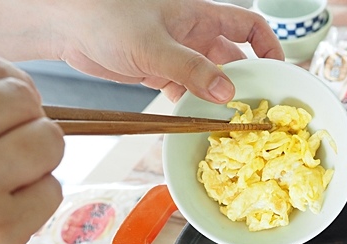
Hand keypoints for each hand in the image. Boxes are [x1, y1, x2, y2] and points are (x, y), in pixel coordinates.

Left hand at [0, 0, 284, 102]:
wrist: (65, 26)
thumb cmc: (107, 18)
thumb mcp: (154, 46)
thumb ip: (192, 70)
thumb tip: (229, 95)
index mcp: (201, 17)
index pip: (249, 28)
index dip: (271, 48)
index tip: (281, 75)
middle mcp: (195, 35)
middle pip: (234, 60)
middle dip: (247, 83)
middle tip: (257, 112)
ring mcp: (178, 55)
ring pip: (211, 79)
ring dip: (219, 99)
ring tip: (229, 123)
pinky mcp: (160, 72)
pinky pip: (188, 91)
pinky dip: (194, 105)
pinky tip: (195, 120)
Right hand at [0, 43, 63, 243]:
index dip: (4, 80)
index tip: (5, 100)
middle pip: (22, 100)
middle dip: (26, 118)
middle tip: (11, 143)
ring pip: (47, 140)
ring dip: (38, 157)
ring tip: (12, 176)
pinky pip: (51, 190)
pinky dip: (38, 198)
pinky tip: (10, 211)